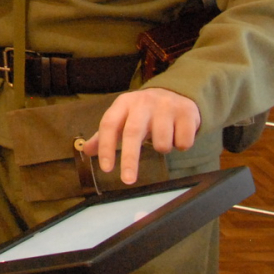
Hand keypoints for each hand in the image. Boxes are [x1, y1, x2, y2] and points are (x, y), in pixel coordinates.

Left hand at [81, 88, 200, 185]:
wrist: (176, 93)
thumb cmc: (144, 112)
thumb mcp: (123, 118)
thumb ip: (105, 134)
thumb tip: (86, 150)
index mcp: (124, 103)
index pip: (109, 124)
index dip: (106, 146)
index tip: (106, 168)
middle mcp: (143, 102)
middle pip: (133, 132)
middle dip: (130, 159)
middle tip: (127, 180)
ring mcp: (166, 106)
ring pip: (162, 142)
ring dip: (162, 148)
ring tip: (163, 139)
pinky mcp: (187, 112)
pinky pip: (183, 142)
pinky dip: (180, 145)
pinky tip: (178, 134)